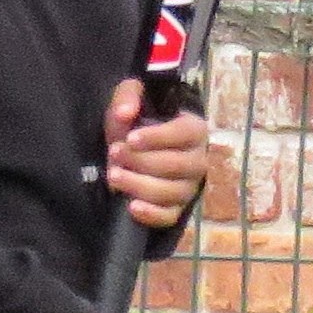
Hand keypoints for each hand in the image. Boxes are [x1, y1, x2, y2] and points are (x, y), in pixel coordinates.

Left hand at [104, 77, 211, 230]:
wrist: (133, 150)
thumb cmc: (138, 122)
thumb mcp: (130, 99)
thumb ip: (128, 96)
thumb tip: (125, 112)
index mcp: (194, 129)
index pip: (184, 134)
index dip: (157, 137)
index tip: (130, 138)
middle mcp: (198, 160)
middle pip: (176, 165)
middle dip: (141, 161)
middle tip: (114, 153)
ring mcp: (189, 187)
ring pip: (171, 192)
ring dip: (139, 185)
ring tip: (114, 175)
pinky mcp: (177, 209)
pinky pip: (169, 216)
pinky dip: (151, 214)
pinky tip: (132, 206)